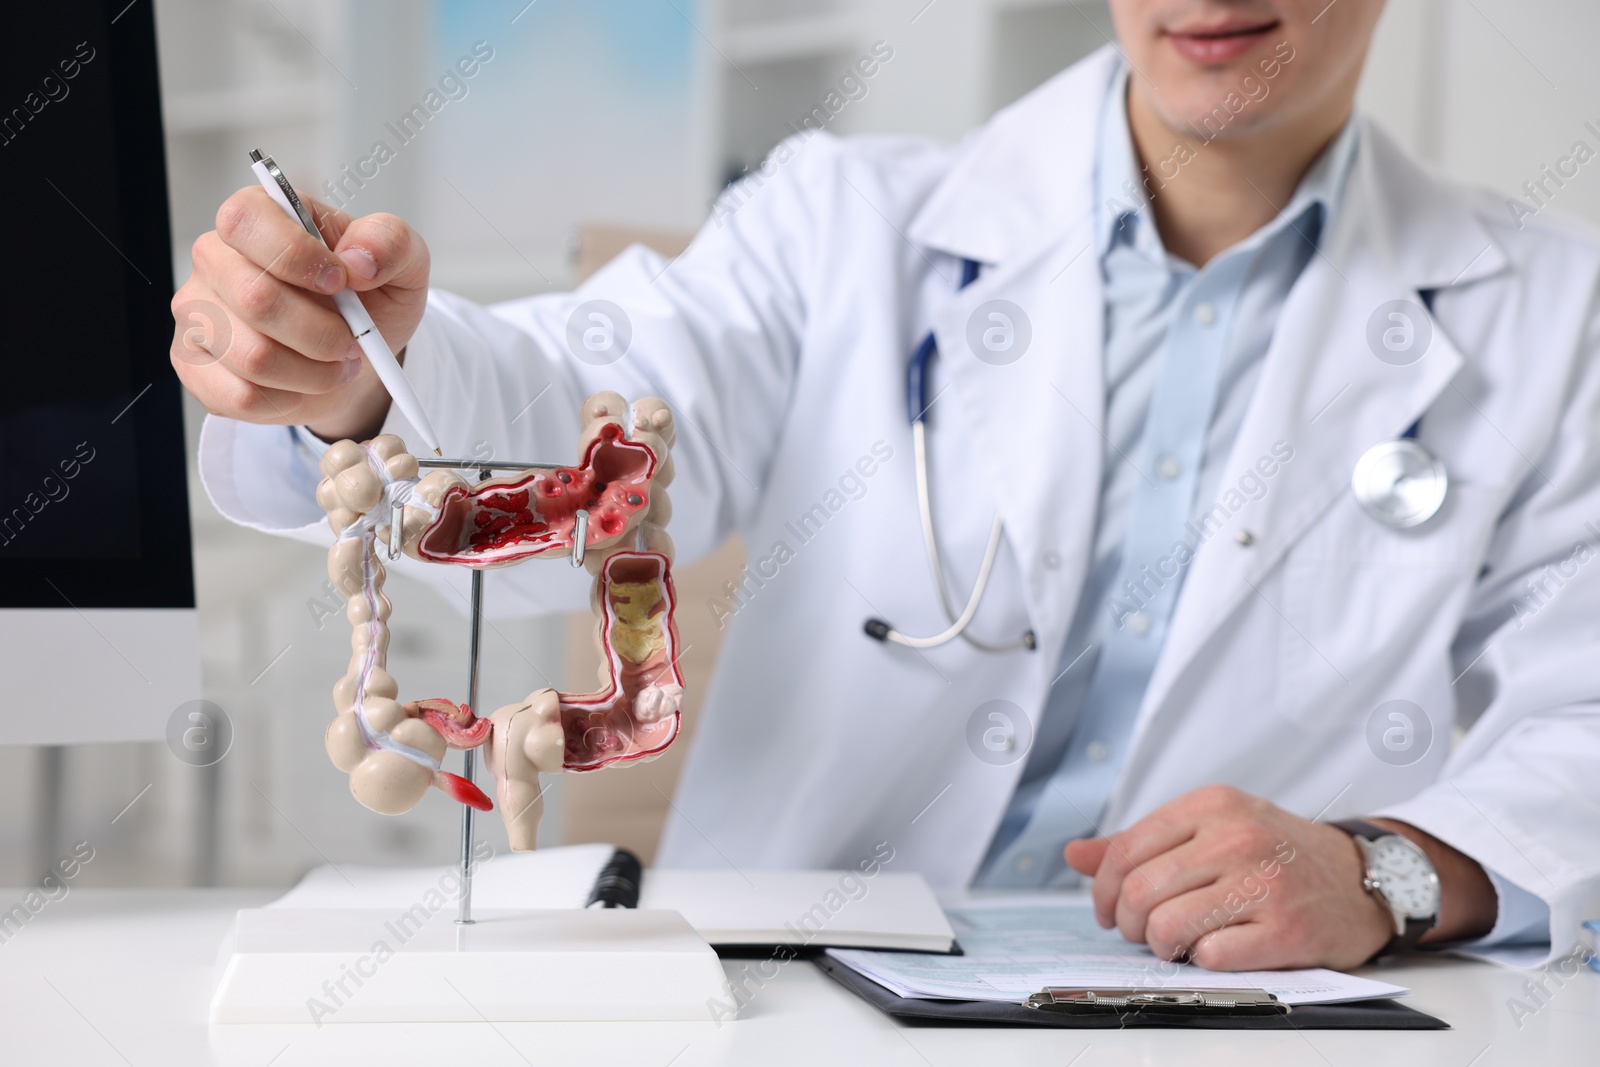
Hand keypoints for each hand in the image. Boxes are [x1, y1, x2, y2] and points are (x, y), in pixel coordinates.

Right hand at [170, 188, 430, 441]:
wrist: (358, 353)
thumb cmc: (370, 299)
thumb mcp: (402, 263)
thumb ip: (390, 243)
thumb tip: (359, 259)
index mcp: (258, 216)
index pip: (246, 219)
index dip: (296, 256)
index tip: (340, 282)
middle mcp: (215, 259)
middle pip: (255, 298)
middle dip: (321, 332)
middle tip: (353, 340)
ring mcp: (197, 313)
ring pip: (252, 356)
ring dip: (313, 372)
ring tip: (336, 364)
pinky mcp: (194, 365)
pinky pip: (239, 395)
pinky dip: (287, 401)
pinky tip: (303, 384)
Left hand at [1062, 785, 1394, 970]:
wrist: (1361, 878)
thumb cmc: (1277, 853)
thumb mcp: (1211, 827)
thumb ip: (1142, 842)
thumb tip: (1075, 855)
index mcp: (1212, 805)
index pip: (1127, 848)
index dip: (1102, 888)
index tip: (1105, 909)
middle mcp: (1237, 837)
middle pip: (1141, 890)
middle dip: (1125, 922)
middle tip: (1136, 932)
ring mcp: (1264, 884)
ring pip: (1168, 924)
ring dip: (1158, 944)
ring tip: (1171, 943)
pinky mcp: (1287, 931)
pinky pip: (1211, 955)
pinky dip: (1201, 959)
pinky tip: (1213, 949)